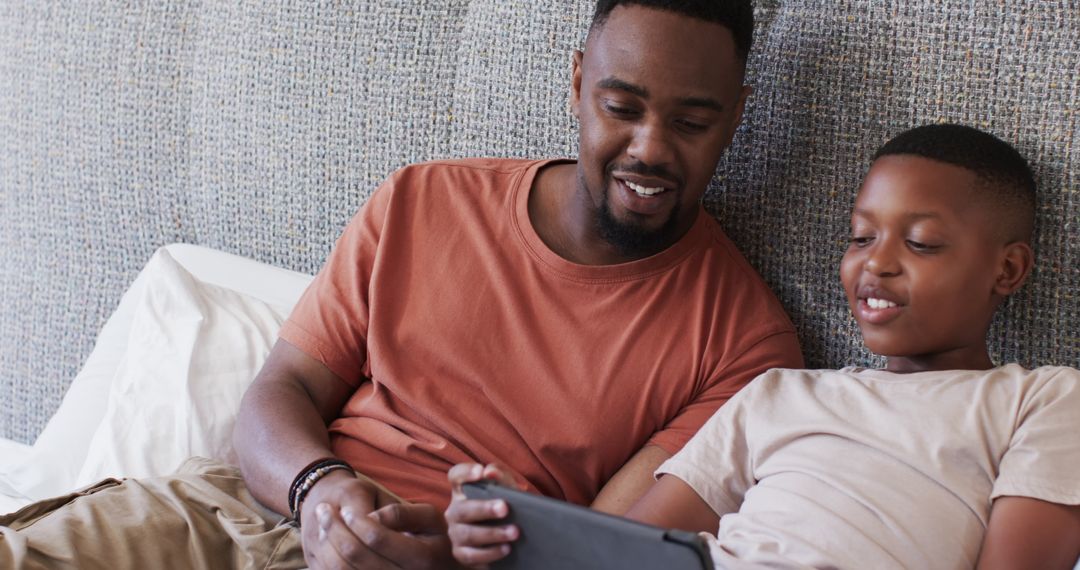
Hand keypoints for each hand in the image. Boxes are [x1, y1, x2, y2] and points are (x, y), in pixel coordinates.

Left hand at [300, 471, 458, 568]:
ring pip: (343, 569)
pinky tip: (327, 544)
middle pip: (355, 555)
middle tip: (323, 509)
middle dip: (335, 529)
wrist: (441, 566)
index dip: (357, 521)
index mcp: (422, 558)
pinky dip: (328, 560)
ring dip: (327, 543)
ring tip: (323, 523)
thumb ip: (402, 513)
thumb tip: (371, 518)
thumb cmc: (434, 536)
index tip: (345, 508)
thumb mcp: (430, 517)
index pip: (377, 538)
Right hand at [445, 463, 522, 567]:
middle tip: (504, 508)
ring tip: (514, 532)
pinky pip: (472, 555)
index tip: (481, 472)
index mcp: (463, 490)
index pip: (455, 476)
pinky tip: (506, 549)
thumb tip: (490, 472)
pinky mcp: (461, 553)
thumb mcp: (507, 490)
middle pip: (462, 509)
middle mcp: (455, 511)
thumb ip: (500, 476)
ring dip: (492, 533)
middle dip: (484, 508)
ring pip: (467, 533)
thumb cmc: (505, 507)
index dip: (465, 472)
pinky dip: (490, 553)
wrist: (510, 537)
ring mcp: (456, 533)